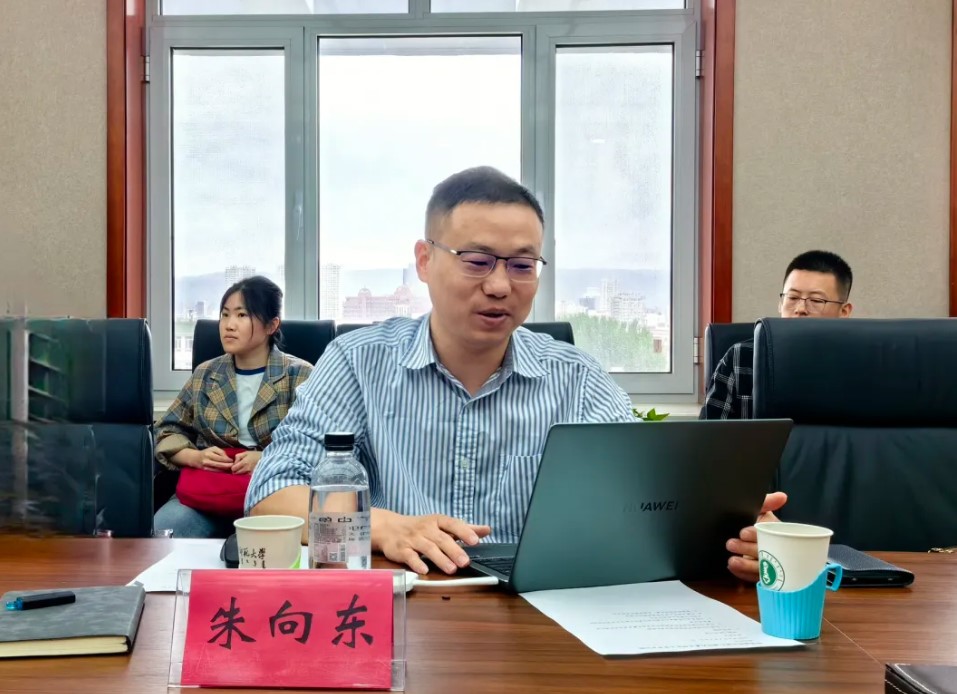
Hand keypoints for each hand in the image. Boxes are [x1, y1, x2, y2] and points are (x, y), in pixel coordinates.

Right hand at [194, 446, 231, 471]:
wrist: (195, 458)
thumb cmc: (207, 452)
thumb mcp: (214, 448)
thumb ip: (221, 452)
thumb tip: (228, 459)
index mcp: (209, 454)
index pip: (221, 458)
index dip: (228, 460)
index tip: (233, 461)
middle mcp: (206, 461)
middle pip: (220, 465)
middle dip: (228, 466)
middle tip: (233, 466)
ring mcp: (205, 466)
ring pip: (218, 469)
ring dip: (225, 469)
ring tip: (230, 468)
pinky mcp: (205, 471)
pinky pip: (215, 472)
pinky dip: (220, 471)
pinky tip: (224, 470)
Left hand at [231, 451, 260, 474]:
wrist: (266, 459)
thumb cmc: (256, 455)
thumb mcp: (246, 452)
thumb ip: (238, 456)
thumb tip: (234, 462)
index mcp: (244, 462)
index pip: (233, 468)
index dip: (233, 466)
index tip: (236, 465)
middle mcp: (246, 469)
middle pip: (236, 473)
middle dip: (236, 470)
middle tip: (239, 467)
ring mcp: (249, 473)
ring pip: (240, 475)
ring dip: (240, 473)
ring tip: (243, 469)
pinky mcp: (252, 475)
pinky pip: (245, 476)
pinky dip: (245, 474)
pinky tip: (247, 471)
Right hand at [373, 509, 490, 574]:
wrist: (389, 527)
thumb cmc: (420, 527)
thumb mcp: (441, 524)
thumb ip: (464, 528)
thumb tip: (486, 530)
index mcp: (437, 521)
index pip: (452, 524)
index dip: (464, 532)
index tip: (475, 540)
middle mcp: (426, 529)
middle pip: (442, 539)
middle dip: (454, 550)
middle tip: (465, 562)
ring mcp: (413, 539)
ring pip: (428, 548)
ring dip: (440, 559)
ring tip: (452, 569)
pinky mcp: (401, 550)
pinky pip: (410, 557)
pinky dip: (417, 563)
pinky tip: (425, 570)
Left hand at [727, 491, 787, 581]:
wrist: (737, 527)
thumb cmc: (753, 519)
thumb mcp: (759, 508)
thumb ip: (766, 502)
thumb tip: (782, 496)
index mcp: (774, 531)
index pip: (769, 534)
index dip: (755, 534)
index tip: (743, 532)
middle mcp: (772, 547)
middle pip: (763, 552)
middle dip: (747, 549)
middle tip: (731, 543)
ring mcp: (767, 562)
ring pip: (760, 568)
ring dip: (746, 565)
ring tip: (732, 561)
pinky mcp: (758, 573)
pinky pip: (753, 578)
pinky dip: (743, 574)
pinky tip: (733, 569)